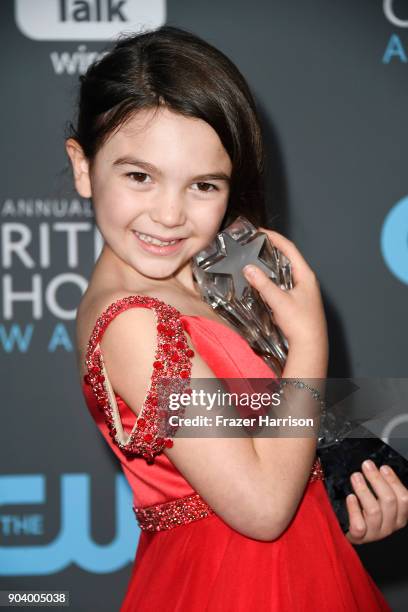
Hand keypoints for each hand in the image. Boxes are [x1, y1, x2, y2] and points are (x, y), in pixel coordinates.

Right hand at [242, 227, 327, 349]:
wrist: (310, 346)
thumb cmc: (301, 324)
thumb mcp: (279, 301)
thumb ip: (263, 284)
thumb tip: (249, 268)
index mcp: (306, 275)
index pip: (290, 249)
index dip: (275, 238)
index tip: (261, 232)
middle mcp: (307, 281)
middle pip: (289, 258)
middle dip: (273, 249)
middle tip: (257, 244)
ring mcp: (304, 291)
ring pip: (287, 271)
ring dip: (273, 264)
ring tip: (258, 259)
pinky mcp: (300, 301)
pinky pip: (285, 283)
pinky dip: (274, 278)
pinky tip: (265, 282)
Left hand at [345, 461, 407, 544]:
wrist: (349, 531)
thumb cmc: (366, 512)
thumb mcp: (379, 500)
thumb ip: (382, 486)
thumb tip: (375, 466)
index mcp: (399, 516)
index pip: (404, 499)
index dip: (394, 481)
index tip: (383, 467)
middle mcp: (389, 526)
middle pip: (389, 501)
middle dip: (377, 480)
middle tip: (366, 465)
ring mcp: (374, 533)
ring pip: (374, 511)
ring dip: (364, 490)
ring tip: (355, 476)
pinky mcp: (359, 538)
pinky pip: (359, 525)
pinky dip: (354, 509)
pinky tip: (350, 497)